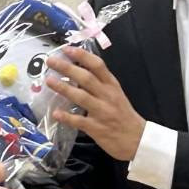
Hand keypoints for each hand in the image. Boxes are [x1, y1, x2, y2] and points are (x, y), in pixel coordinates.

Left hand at [46, 46, 145, 161]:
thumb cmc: (124, 115)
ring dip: (64, 88)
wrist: (138, 140)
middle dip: (67, 68)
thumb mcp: (116, 95)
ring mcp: (102, 112)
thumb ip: (99, 84)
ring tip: (49, 81)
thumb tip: (76, 72)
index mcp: (112, 86)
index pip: (98, 65)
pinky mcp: (97, 128)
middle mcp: (107, 96)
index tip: (67, 49)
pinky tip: (56, 113)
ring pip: (82, 97)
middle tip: (51, 61)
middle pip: (86, 78)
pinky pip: (79, 121)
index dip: (82, 56)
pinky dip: (67, 117)